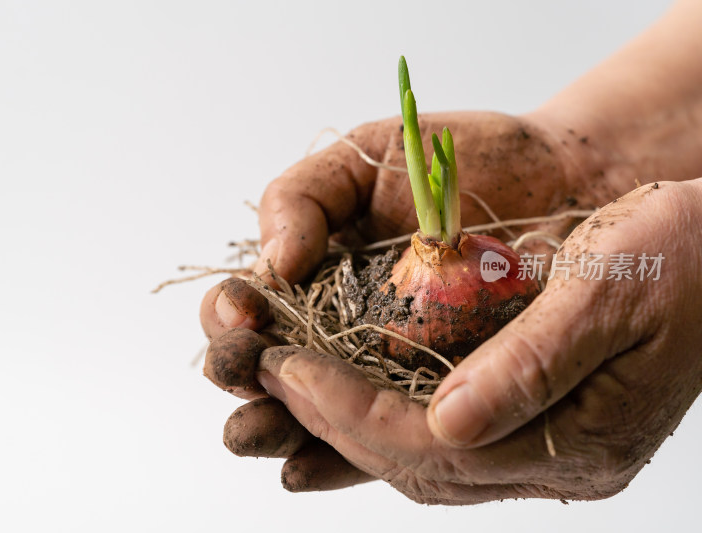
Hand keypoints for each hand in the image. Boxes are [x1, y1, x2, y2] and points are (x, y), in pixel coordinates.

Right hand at [199, 111, 612, 491]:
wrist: (558, 178)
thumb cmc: (455, 162)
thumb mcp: (364, 158)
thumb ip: (301, 197)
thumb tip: (273, 263)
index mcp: (309, 276)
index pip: (244, 309)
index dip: (229, 315)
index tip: (242, 311)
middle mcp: (338, 330)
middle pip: (268, 371)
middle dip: (246, 379)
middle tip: (247, 372)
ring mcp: (385, 369)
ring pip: (315, 415)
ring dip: (281, 426)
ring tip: (266, 428)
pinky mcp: (439, 398)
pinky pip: (386, 438)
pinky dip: (341, 457)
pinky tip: (307, 468)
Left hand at [205, 179, 701, 501]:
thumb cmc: (678, 251)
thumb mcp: (611, 289)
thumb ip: (533, 363)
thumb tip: (448, 424)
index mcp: (584, 436)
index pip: (433, 445)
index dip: (348, 410)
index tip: (285, 368)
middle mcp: (559, 459)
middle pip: (416, 461)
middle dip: (330, 420)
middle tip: (266, 375)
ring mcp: (547, 448)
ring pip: (421, 458)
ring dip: (346, 424)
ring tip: (285, 386)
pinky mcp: (535, 424)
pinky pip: (441, 438)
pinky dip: (382, 418)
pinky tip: (340, 397)